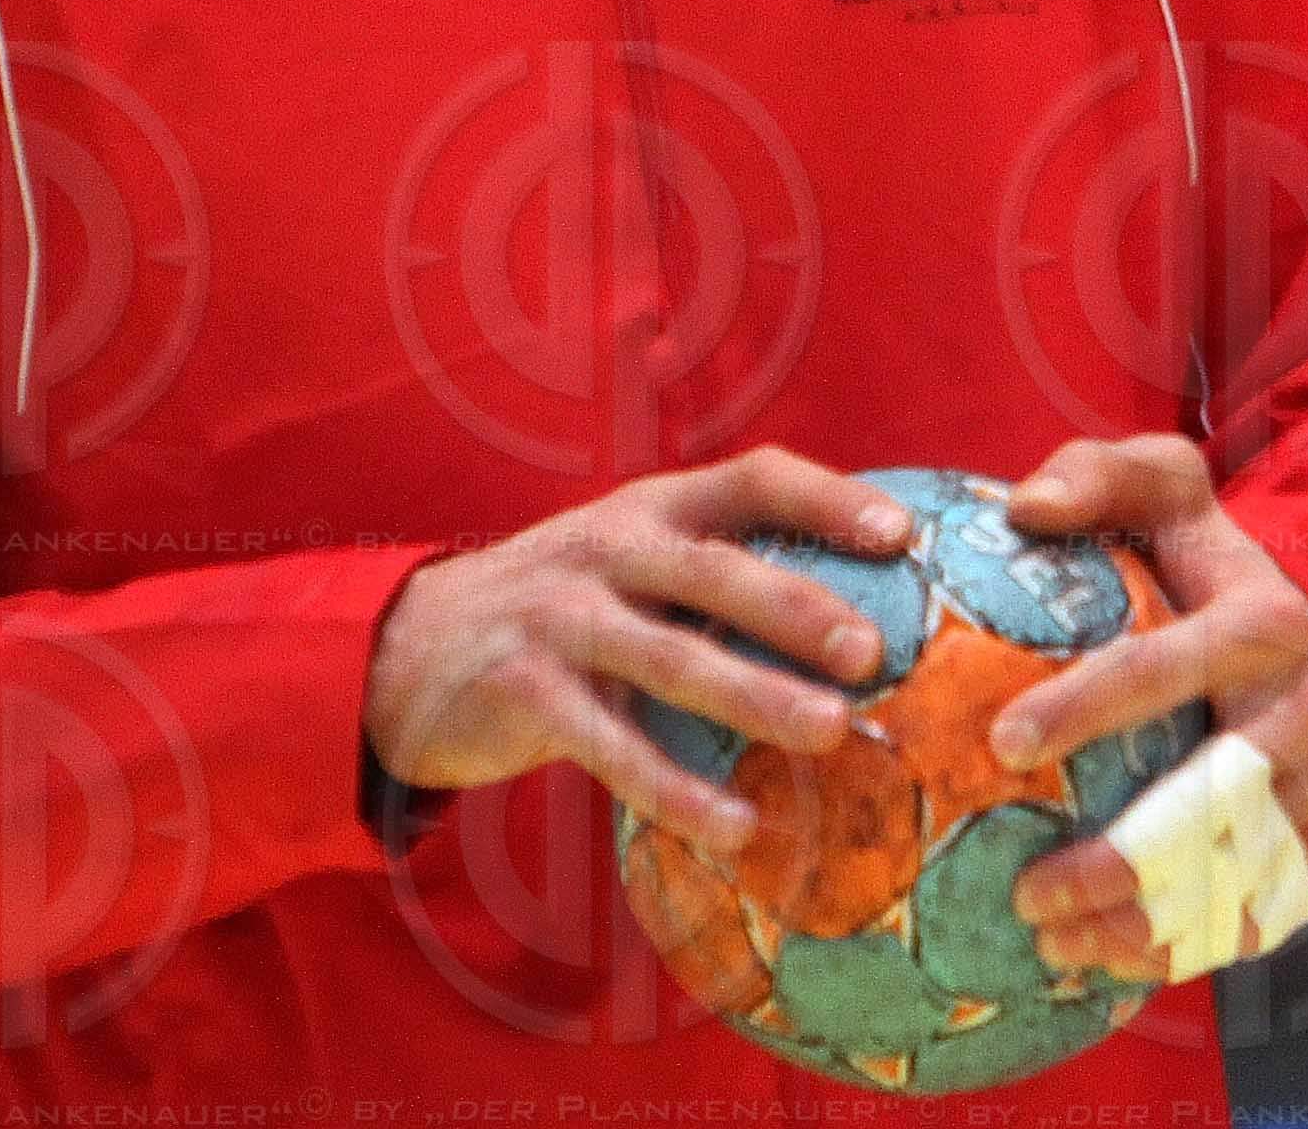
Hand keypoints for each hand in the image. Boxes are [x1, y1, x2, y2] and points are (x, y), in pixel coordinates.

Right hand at [362, 448, 912, 865]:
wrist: (406, 648)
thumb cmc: (562, 605)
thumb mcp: (629, 557)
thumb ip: (716, 566)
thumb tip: (864, 604)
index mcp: (653, 507)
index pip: (754, 479)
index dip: (829, 499)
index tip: (901, 536)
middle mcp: (609, 551)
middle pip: (716, 572)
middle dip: (798, 607)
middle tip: (875, 651)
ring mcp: (563, 621)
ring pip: (673, 660)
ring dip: (755, 697)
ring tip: (830, 733)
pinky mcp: (526, 696)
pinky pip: (614, 748)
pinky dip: (677, 791)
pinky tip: (738, 829)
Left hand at [992, 434, 1307, 982]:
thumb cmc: (1214, 570)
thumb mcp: (1176, 497)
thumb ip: (1104, 475)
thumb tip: (1021, 506)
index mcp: (1264, 626)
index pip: (1169, 667)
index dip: (1087, 704)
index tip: (1002, 741)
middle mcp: (1301, 715)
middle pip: (1214, 807)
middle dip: (1121, 861)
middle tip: (1025, 894)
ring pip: (1233, 882)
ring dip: (1140, 928)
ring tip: (1047, 942)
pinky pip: (1249, 922)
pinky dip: (1176, 955)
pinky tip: (1096, 966)